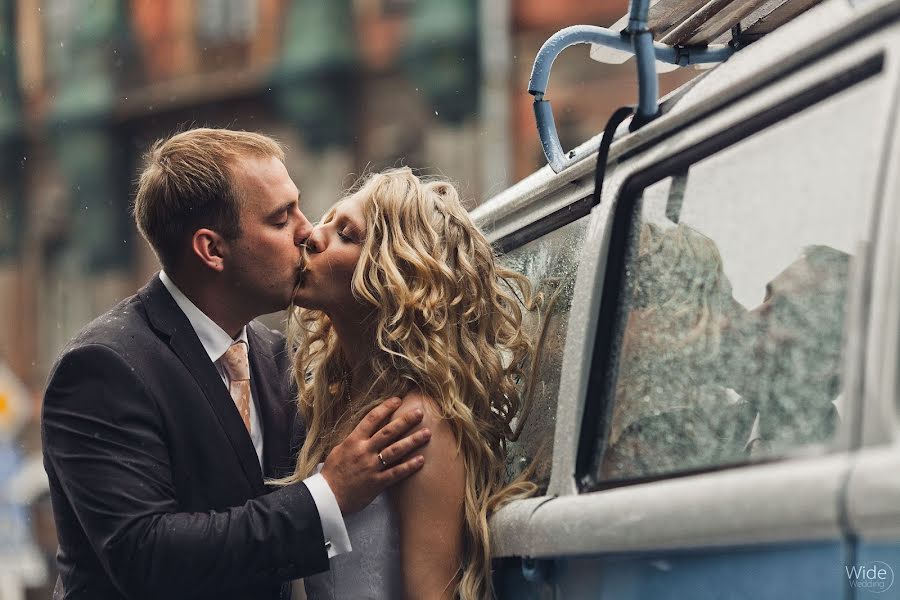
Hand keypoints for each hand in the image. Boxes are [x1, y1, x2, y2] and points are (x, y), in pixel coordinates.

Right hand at [321, 397, 430, 513]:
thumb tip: (367, 429)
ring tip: (427, 433)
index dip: (386, 408)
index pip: (371, 419)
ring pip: (396, 450)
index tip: (398, 400)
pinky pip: (396, 473)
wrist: (327, 497)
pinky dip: (409, 466)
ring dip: (413, 441)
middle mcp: (364, 451)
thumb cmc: (332, 473)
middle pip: (388, 432)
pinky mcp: (376, 483)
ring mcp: (371, 467)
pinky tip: (421, 460)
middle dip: (405, 421)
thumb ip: (355, 440)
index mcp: (353, 441)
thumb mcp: (340, 450)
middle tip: (420, 412)